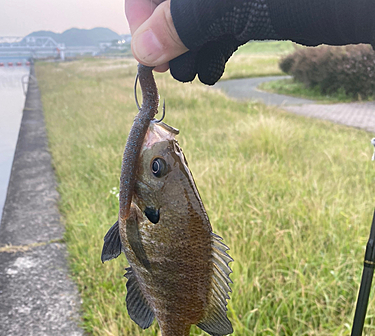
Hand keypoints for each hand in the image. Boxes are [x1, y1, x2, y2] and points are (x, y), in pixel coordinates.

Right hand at [125, 0, 279, 84]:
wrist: (371, 1)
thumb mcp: (232, 2)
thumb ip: (183, 19)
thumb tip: (143, 48)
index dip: (141, 8)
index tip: (147, 46)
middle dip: (167, 30)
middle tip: (169, 66)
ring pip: (200, 10)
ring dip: (190, 44)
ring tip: (191, 72)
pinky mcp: (264, 3)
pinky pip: (226, 20)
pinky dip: (216, 45)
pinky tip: (212, 67)